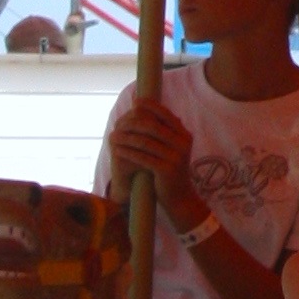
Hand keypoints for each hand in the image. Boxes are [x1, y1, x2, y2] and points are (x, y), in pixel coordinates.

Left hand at [111, 98, 200, 217]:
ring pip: (146, 142)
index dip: (150, 106)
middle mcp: (182, 143)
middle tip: (118, 122)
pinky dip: (128, 153)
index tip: (135, 102)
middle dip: (133, 123)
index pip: (166, 115)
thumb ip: (165, 131)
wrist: (180, 196)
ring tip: (113, 137)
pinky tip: (118, 151)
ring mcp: (176, 157)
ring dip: (127, 138)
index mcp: (184, 135)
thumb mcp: (172, 148)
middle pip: (154, 127)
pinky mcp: (166, 170)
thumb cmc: (171, 168)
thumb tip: (150, 109)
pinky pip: (143, 158)